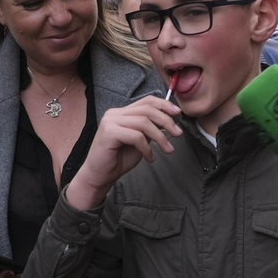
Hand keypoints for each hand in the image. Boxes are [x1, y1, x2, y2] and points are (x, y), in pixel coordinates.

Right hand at [65, 97, 182, 210]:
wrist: (99, 176)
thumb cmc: (118, 160)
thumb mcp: (139, 141)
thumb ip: (150, 130)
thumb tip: (169, 121)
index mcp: (121, 113)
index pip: (146, 101)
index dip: (164, 105)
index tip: (178, 113)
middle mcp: (114, 113)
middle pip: (147, 110)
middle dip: (167, 121)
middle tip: (178, 134)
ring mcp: (110, 121)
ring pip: (144, 122)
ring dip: (160, 137)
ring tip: (168, 149)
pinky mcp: (109, 132)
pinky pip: (136, 136)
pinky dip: (147, 148)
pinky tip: (150, 158)